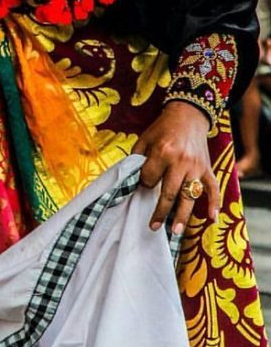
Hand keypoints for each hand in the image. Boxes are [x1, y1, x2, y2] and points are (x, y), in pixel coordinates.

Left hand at [132, 100, 218, 234]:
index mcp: (163, 152)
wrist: (188, 114)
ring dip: (182, 215)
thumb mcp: (144, 139)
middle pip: (169, 192)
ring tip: (175, 231)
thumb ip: (137, 159)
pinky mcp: (208, 168)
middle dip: (160, 211)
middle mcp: (181, 161)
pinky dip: (214, 204)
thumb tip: (131, 181)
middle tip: (153, 227)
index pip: (150, 178)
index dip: (144, 183)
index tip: (143, 184)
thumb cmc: (163, 128)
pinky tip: (212, 219)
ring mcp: (197, 166)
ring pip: (189, 195)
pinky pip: (213, 188)